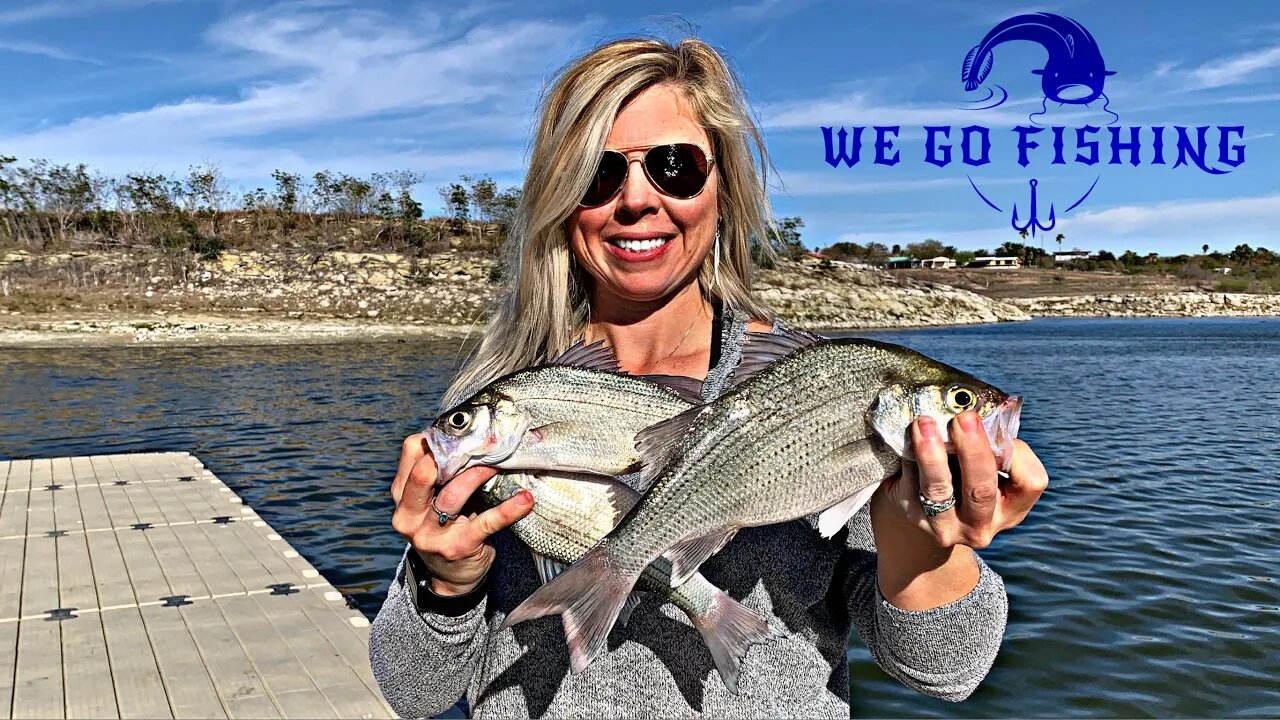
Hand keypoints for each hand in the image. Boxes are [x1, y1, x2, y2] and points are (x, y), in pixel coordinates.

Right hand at [391, 432, 534, 594]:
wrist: (449, 578)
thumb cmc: (443, 526)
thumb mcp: (429, 502)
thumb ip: (437, 474)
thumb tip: (465, 433)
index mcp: (401, 496)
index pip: (410, 453)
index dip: (435, 437)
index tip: (460, 428)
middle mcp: (409, 516)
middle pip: (423, 475)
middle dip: (451, 455)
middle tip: (478, 441)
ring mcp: (432, 535)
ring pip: (453, 495)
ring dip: (479, 474)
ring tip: (500, 462)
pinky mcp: (458, 547)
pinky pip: (486, 523)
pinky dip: (509, 509)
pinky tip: (525, 500)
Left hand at [875, 410, 1047, 549]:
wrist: (924, 510)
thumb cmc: (965, 474)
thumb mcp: (986, 465)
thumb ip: (990, 443)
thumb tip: (976, 406)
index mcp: (1010, 507)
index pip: (1030, 483)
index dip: (1017, 454)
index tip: (996, 426)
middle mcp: (981, 524)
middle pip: (982, 490)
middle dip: (973, 451)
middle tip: (964, 419)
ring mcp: (946, 526)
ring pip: (939, 490)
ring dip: (931, 455)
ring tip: (924, 424)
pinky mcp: (914, 517)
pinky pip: (910, 484)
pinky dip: (910, 458)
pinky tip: (908, 438)